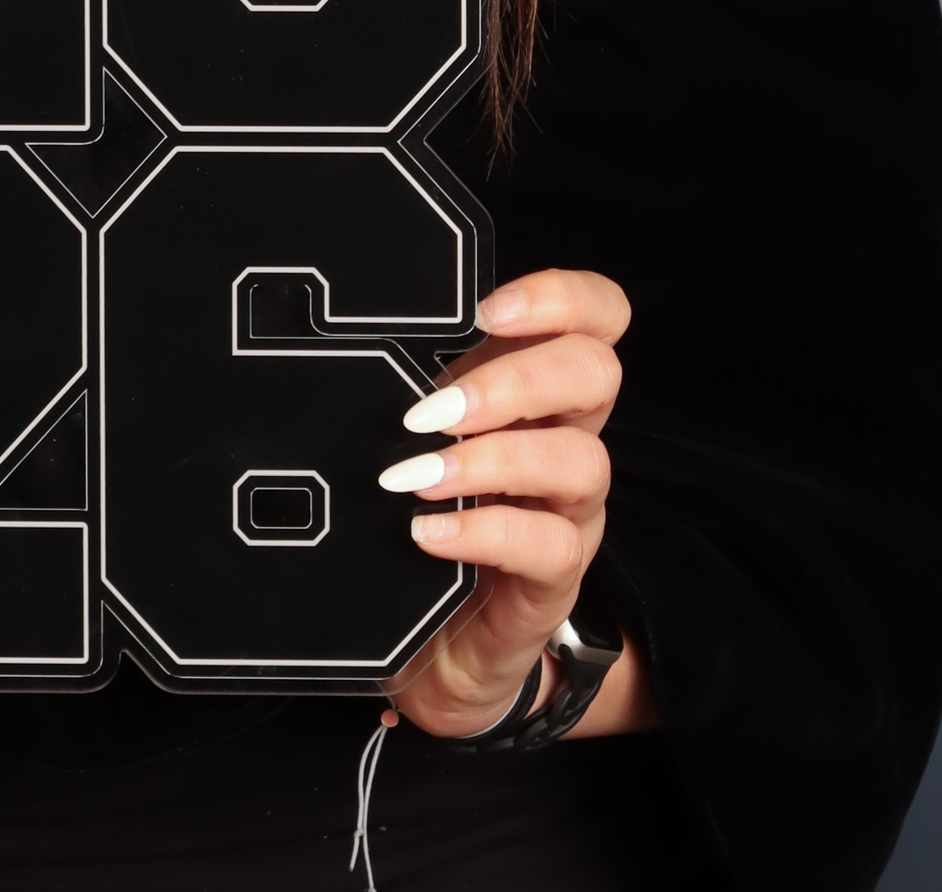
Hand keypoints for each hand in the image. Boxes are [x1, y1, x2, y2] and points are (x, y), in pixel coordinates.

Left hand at [380, 269, 647, 741]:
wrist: (439, 644)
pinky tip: (430, 533)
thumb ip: (411, 388)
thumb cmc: (425, 519)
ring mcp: (570, 513)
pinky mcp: (555, 583)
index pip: (597, 316)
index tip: (485, 309)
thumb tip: (344, 347)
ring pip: (581, 460)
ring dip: (492, 457)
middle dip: (515, 379)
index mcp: (536, 389)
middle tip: (432, 412)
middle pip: (597, 373)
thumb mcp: (420, 438)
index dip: (560, 297)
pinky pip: (550, 548)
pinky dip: (485, 532)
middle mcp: (568, 440)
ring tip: (417, 476)